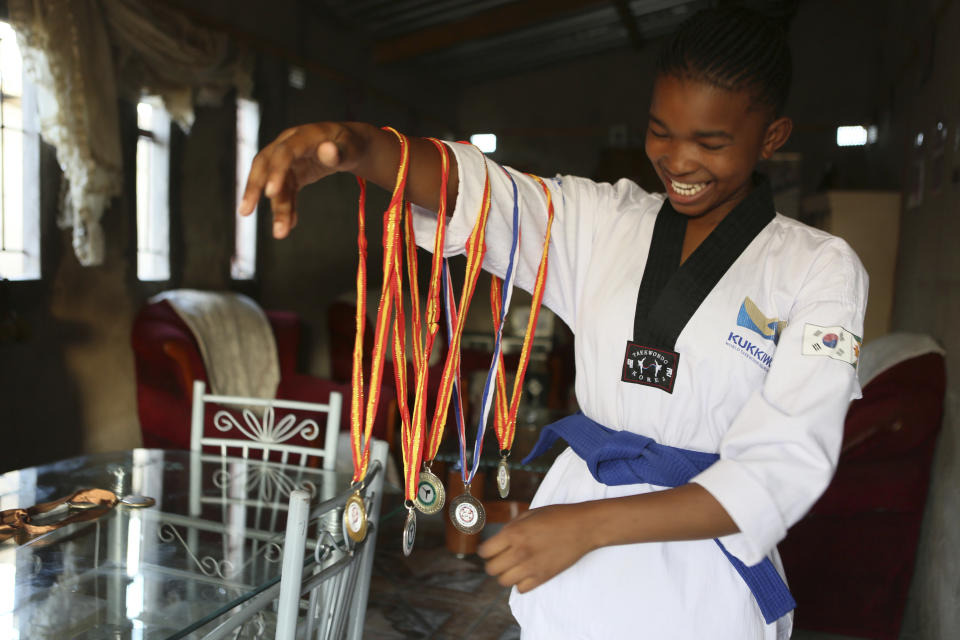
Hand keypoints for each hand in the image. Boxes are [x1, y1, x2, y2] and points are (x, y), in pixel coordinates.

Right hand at [238, 123, 365, 238]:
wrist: (349, 146)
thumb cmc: (351, 145)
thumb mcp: (352, 148)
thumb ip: (341, 153)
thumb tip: (327, 151)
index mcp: (303, 135)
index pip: (284, 152)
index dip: (276, 171)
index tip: (270, 194)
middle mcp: (288, 145)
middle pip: (264, 165)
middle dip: (254, 188)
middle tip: (245, 212)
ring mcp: (287, 161)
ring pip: (276, 185)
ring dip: (276, 209)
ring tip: (280, 233)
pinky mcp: (290, 174)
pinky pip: (285, 193)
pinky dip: (286, 209)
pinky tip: (290, 225)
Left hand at [477, 503, 596, 593]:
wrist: (583, 527)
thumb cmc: (557, 516)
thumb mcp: (529, 514)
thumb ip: (511, 527)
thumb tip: (499, 540)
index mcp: (514, 533)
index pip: (485, 551)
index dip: (486, 550)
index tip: (490, 549)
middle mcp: (519, 552)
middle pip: (492, 569)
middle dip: (493, 563)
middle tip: (502, 558)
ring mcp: (531, 567)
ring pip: (504, 581)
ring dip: (506, 574)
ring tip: (514, 566)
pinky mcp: (543, 577)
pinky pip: (521, 589)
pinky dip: (521, 583)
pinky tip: (527, 572)